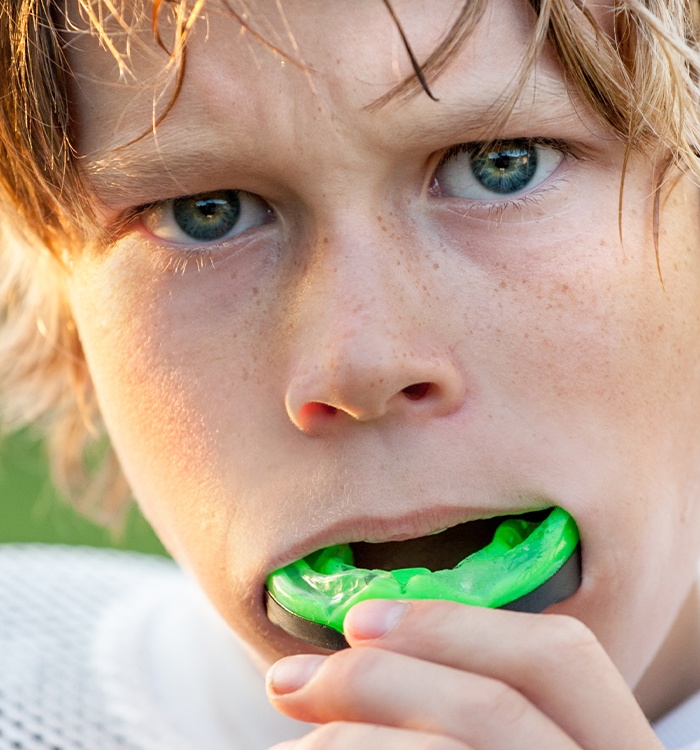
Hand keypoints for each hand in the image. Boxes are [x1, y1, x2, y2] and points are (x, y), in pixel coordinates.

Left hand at [266, 599, 663, 748]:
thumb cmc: (474, 747)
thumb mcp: (503, 734)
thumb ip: (464, 707)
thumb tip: (368, 643)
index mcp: (615, 748)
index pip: (561, 658)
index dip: (454, 624)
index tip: (357, 620)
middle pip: (497, 706)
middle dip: (378, 679)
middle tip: (286, 682)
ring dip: (350, 739)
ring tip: (291, 748)